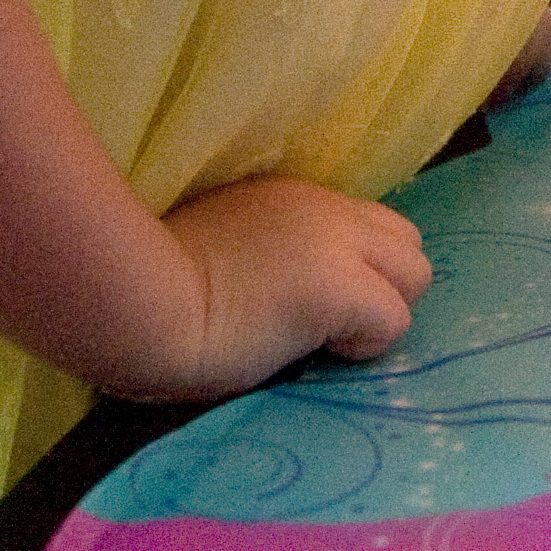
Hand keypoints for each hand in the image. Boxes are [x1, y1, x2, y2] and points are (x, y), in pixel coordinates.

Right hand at [116, 176, 434, 398]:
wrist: (134, 303)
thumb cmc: (150, 284)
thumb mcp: (217, 247)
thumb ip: (264, 250)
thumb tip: (284, 289)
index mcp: (289, 198)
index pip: (369, 222)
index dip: (357, 266)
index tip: (315, 301)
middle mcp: (323, 209)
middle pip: (407, 242)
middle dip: (383, 288)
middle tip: (331, 325)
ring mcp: (336, 245)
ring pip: (416, 276)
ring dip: (380, 313)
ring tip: (325, 338)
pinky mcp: (338, 288)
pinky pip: (394, 321)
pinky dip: (365, 345)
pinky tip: (317, 353)